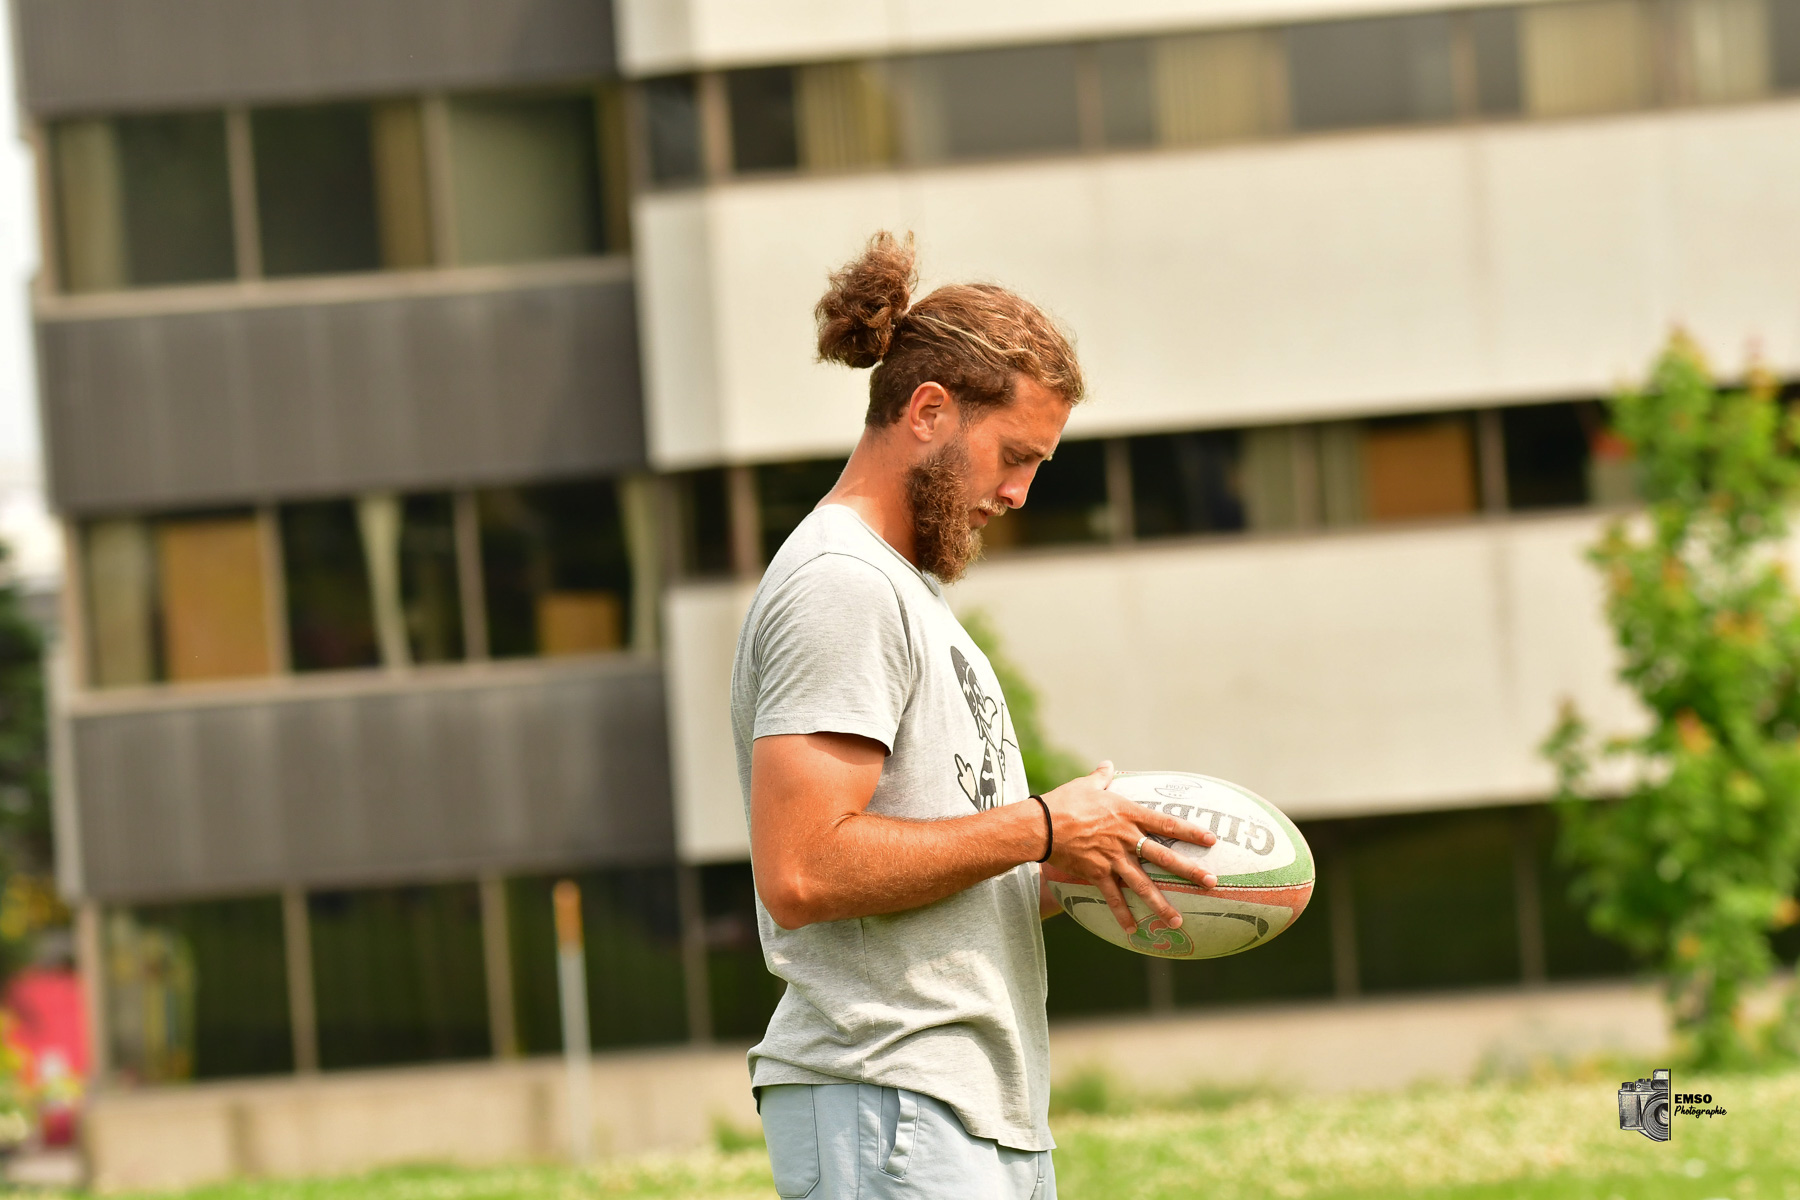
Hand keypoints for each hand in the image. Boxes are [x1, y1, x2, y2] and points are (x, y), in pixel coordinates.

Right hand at [1044, 761, 1219, 932]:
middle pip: (1164, 856)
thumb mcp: (1086, 786)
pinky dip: (1123, 915)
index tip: (1211, 840)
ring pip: (1143, 884)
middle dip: (1190, 870)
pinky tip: (1134, 931)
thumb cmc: (1063, 802)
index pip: (1166, 823)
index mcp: (1128, 814)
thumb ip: (1102, 777)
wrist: (1041, 826)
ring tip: (1178, 920)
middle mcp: (1126, 838)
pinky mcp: (1097, 874)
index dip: (1190, 831)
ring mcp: (1113, 859)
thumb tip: (1108, 765)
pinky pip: (1113, 898)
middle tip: (1212, 882)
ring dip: (1162, 904)